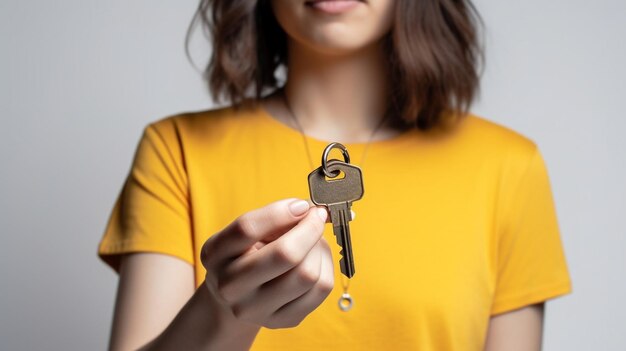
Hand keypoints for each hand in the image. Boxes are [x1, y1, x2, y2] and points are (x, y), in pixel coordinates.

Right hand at [200, 198, 333, 328]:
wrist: (237, 297)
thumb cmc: (247, 254)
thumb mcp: (247, 233)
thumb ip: (273, 217)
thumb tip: (310, 210)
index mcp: (215, 255)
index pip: (247, 229)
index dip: (281, 212)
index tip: (301, 205)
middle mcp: (230, 287)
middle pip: (285, 255)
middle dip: (310, 229)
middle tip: (317, 217)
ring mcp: (256, 309)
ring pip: (308, 274)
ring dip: (319, 249)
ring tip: (314, 241)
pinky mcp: (282, 321)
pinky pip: (321, 289)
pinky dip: (326, 267)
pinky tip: (316, 260)